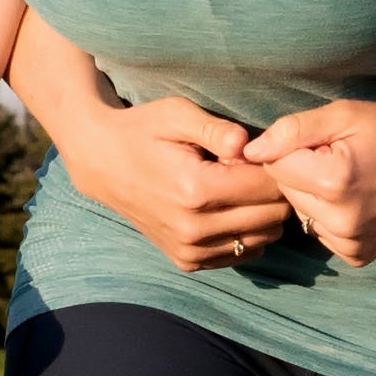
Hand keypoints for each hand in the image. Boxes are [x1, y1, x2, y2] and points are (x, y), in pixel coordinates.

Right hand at [46, 92, 300, 273]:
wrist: (101, 163)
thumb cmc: (143, 131)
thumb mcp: (177, 114)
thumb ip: (216, 128)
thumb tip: (248, 144)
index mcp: (196, 190)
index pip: (269, 187)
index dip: (274, 166)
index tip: (261, 152)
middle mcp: (195, 228)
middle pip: (273, 215)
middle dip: (274, 191)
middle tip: (254, 169)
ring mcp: (190, 250)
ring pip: (263, 238)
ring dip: (263, 214)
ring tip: (241, 188)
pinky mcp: (187, 261)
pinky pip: (242, 254)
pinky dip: (246, 232)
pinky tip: (229, 208)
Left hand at [240, 87, 375, 265]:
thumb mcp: (345, 115)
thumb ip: (291, 130)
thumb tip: (248, 152)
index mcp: (334, 182)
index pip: (274, 165)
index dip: (294, 147)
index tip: (324, 140)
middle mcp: (340, 222)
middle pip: (285, 192)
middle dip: (301, 172)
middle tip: (341, 157)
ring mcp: (350, 244)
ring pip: (301, 214)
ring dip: (313, 195)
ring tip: (352, 178)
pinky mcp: (358, 256)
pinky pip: (321, 231)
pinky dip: (330, 215)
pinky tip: (358, 199)